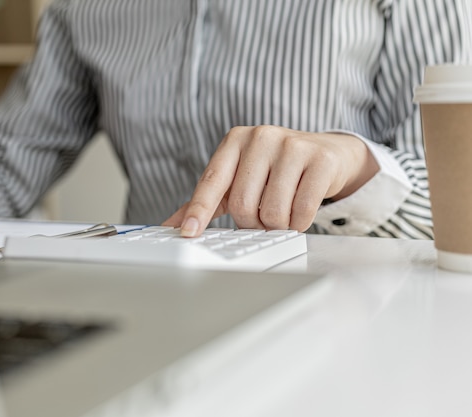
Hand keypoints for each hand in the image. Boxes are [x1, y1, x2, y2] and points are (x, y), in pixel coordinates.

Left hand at [163, 125, 377, 235]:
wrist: (326, 152)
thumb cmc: (275, 169)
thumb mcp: (238, 178)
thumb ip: (207, 200)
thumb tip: (173, 225)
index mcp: (234, 141)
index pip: (211, 181)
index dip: (199, 210)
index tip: (188, 233)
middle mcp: (260, 137)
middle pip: (243, 204)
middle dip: (251, 223)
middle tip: (261, 218)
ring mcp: (292, 145)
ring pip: (272, 212)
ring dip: (277, 225)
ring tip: (282, 211)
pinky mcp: (319, 159)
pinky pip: (302, 211)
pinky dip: (299, 223)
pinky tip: (300, 211)